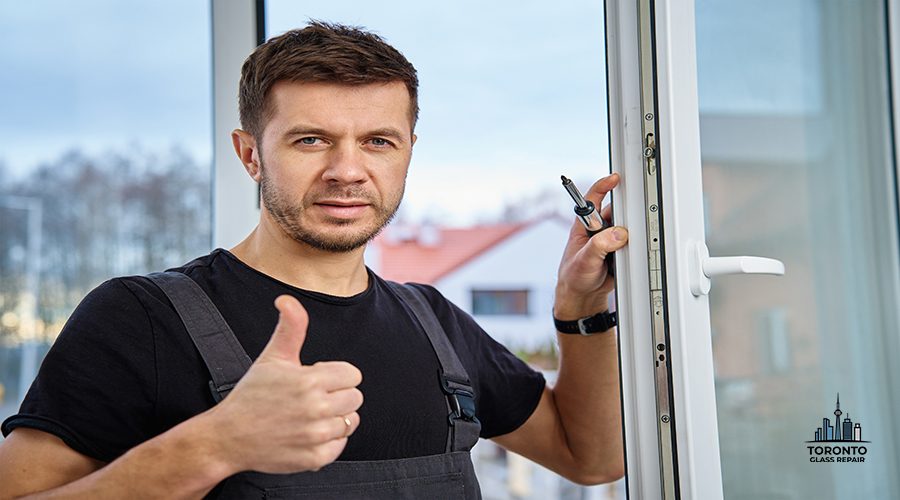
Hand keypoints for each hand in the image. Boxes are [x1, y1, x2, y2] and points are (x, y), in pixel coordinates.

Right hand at [206, 295, 362, 473]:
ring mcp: (316, 435)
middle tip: (312, 398)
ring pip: (350, 421)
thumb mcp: (272, 356)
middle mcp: (316, 408)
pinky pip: (341, 445)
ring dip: (334, 418)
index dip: (336, 376)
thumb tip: (287, 300)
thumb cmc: (251, 396)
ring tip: (310, 416)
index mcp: (310, 380)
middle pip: (355, 398)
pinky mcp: (314, 458)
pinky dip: (329, 441)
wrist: (228, 437)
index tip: (316, 380)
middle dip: (337, 395)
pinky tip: (309, 433)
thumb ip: (290, 327)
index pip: (353, 375)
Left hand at [555, 174, 628, 319]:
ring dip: (628, 235)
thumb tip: (618, 234)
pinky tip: (626, 258)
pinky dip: (632, 248)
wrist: (583, 296)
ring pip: (625, 229)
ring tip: (622, 250)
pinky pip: (630, 244)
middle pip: (615, 213)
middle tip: (626, 227)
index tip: (614, 179)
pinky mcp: (618, 252)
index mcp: (583, 227)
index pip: (592, 200)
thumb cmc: (574, 277)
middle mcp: (596, 231)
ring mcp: (608, 241)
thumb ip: (599, 246)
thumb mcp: (584, 260)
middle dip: (623, 217)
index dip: (603, 186)